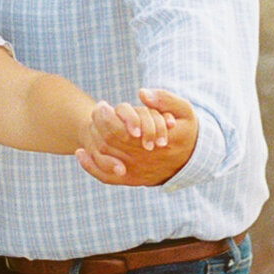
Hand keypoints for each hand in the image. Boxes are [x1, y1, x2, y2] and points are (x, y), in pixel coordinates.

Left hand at [75, 89, 199, 187]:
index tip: (104, 106)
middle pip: (111, 142)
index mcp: (158, 142)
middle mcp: (146, 159)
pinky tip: (80, 153)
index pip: (124, 131)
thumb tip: (142, 93)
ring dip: (94, 138)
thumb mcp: (185, 112)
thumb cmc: (187, 131)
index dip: (110, 118)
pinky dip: (91, 167)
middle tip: (97, 109)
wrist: (192, 161)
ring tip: (92, 121)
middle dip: (99, 124)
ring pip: (107, 157)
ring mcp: (138, 172)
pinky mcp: (133, 180)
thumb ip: (166, 100)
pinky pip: (107, 177)